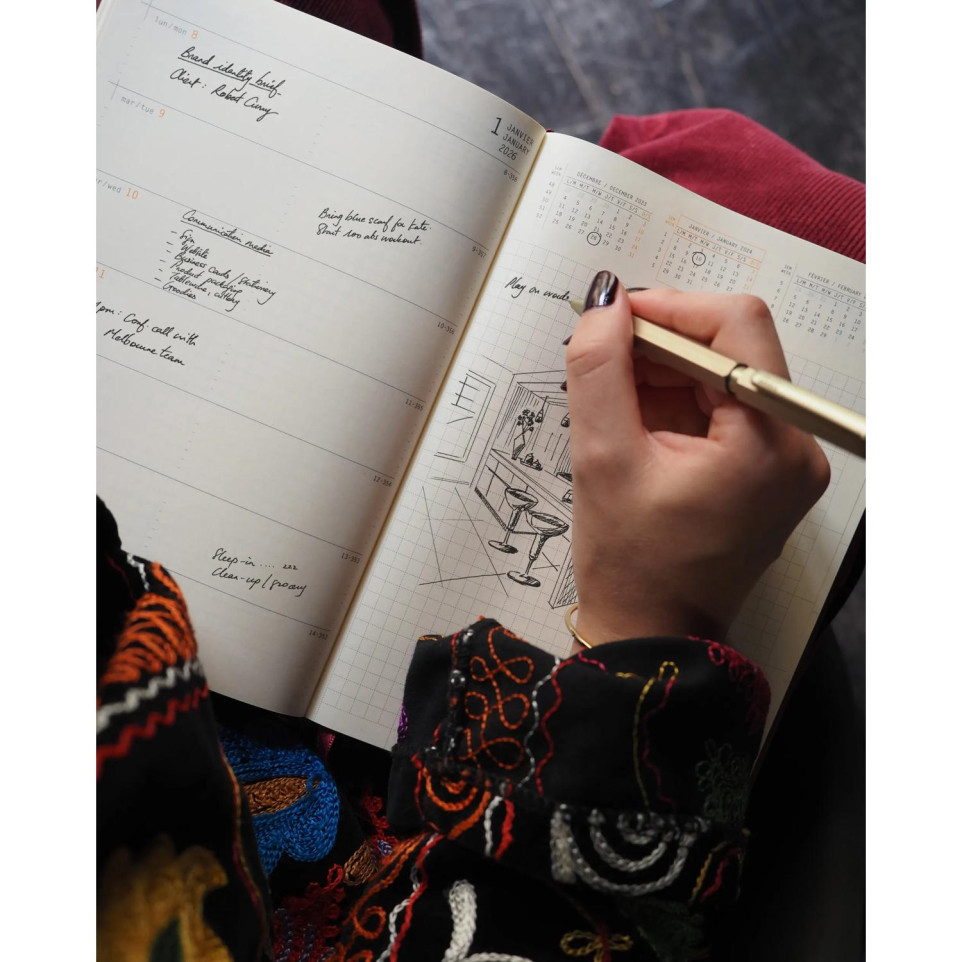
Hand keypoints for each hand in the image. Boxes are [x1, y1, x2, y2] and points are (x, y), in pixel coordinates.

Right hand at [563, 272, 829, 646]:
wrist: (653, 634)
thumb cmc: (630, 563)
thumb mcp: (602, 457)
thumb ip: (599, 369)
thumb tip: (604, 300)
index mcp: (770, 444)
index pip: (737, 326)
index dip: (670, 309)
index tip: (613, 319)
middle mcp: (795, 447)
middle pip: (733, 349)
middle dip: (661, 344)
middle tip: (602, 359)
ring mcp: (786, 461)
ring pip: (725, 375)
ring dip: (664, 373)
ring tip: (612, 402)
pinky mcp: (766, 472)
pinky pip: (723, 409)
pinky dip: (677, 402)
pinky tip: (635, 423)